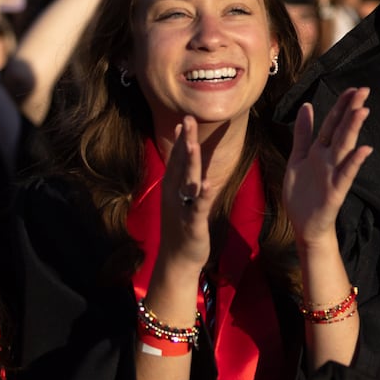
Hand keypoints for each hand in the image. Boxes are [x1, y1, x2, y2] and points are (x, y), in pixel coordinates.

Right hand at [157, 117, 217, 273]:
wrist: (176, 260)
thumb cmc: (181, 228)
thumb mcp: (181, 201)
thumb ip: (184, 182)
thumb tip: (189, 164)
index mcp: (172, 190)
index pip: (176, 160)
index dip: (180, 140)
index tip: (183, 120)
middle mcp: (174, 196)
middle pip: (180, 164)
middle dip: (185, 141)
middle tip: (188, 118)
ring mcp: (182, 209)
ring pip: (187, 182)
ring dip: (190, 162)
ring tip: (193, 143)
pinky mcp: (192, 223)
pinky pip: (198, 207)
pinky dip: (203, 194)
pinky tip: (208, 183)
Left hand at [284, 87, 372, 251]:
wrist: (305, 226)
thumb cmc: (303, 194)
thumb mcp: (298, 158)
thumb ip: (304, 133)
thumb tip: (307, 106)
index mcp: (319, 151)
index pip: (332, 123)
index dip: (341, 106)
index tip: (353, 89)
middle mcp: (328, 159)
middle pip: (340, 130)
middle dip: (351, 110)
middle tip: (363, 91)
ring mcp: (333, 174)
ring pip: (344, 147)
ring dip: (353, 129)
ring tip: (362, 111)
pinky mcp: (336, 191)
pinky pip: (346, 174)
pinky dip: (355, 162)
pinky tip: (364, 150)